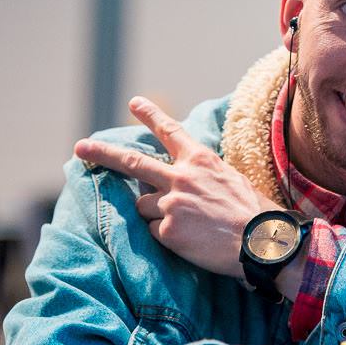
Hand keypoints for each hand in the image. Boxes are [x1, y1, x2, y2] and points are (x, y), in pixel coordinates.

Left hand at [74, 96, 280, 277]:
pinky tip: (191, 241)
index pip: (170, 132)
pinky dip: (167, 238)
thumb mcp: (231, 180)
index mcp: (199, 160)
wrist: (264, 242)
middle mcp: (180, 177)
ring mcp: (170, 203)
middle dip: (103, 154)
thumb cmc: (254, 213)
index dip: (151, 115)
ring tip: (190, 225)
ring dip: (157, 215)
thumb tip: (182, 179)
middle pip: (133, 163)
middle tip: (81, 148)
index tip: (134, 103)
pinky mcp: (167, 230)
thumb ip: (202, 175)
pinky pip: (153, 232)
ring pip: (143, 206)